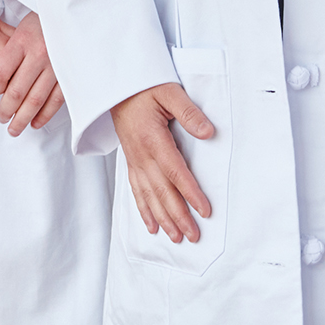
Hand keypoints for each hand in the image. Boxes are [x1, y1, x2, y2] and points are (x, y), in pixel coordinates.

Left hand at [0, 13, 64, 135]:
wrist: (72, 13)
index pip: (0, 72)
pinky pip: (55, 100)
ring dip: (22, 118)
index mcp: (23, 40)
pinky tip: (36, 122)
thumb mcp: (21, 28)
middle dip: (6, 110)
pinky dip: (44, 115)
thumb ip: (7, 52)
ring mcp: (55, 65)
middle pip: (16, 91)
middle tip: (1, 118)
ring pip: (35, 100)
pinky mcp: (69, 74)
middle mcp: (39, 53)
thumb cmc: (44, 21)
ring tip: (14, 128)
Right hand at [113, 81, 216, 240]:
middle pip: (162, 192)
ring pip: (148, 196)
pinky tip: (151, 225)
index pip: (176, 173)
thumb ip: (189, 112)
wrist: (115, 86)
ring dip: (163, 219)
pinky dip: (144, 210)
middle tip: (194, 235)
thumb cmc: (143, 87)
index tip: (205, 211)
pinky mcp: (131, 161)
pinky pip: (136, 190)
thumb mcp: (169, 92)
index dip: (191, 193)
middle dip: (178, 216)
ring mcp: (134, 160)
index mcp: (153, 140)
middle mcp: (142, 155)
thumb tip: (209, 132)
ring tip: (176, 237)